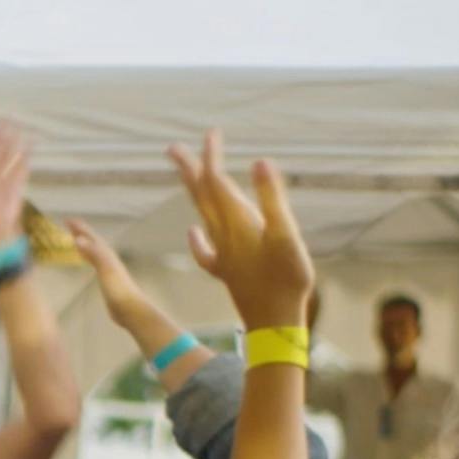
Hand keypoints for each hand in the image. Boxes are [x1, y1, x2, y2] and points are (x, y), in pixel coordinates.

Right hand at [65, 219, 148, 324]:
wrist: (130, 308)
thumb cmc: (118, 290)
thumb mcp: (105, 269)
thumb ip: (94, 253)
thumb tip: (78, 239)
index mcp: (107, 255)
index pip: (91, 237)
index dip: (79, 228)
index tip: (67, 219)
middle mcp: (108, 259)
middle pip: (93, 241)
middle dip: (82, 232)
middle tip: (69, 225)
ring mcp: (108, 268)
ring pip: (94, 251)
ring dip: (85, 243)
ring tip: (75, 239)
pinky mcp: (107, 279)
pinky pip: (95, 262)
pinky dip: (88, 257)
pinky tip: (87, 261)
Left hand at [167, 129, 313, 328]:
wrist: (274, 325)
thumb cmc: (286, 280)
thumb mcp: (286, 235)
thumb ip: (272, 199)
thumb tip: (259, 162)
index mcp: (237, 223)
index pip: (216, 182)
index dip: (212, 156)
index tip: (211, 133)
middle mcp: (223, 236)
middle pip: (200, 197)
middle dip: (189, 170)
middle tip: (172, 148)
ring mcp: (223, 254)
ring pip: (202, 217)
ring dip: (194, 195)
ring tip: (187, 179)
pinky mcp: (227, 271)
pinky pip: (206, 249)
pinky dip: (198, 236)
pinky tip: (194, 231)